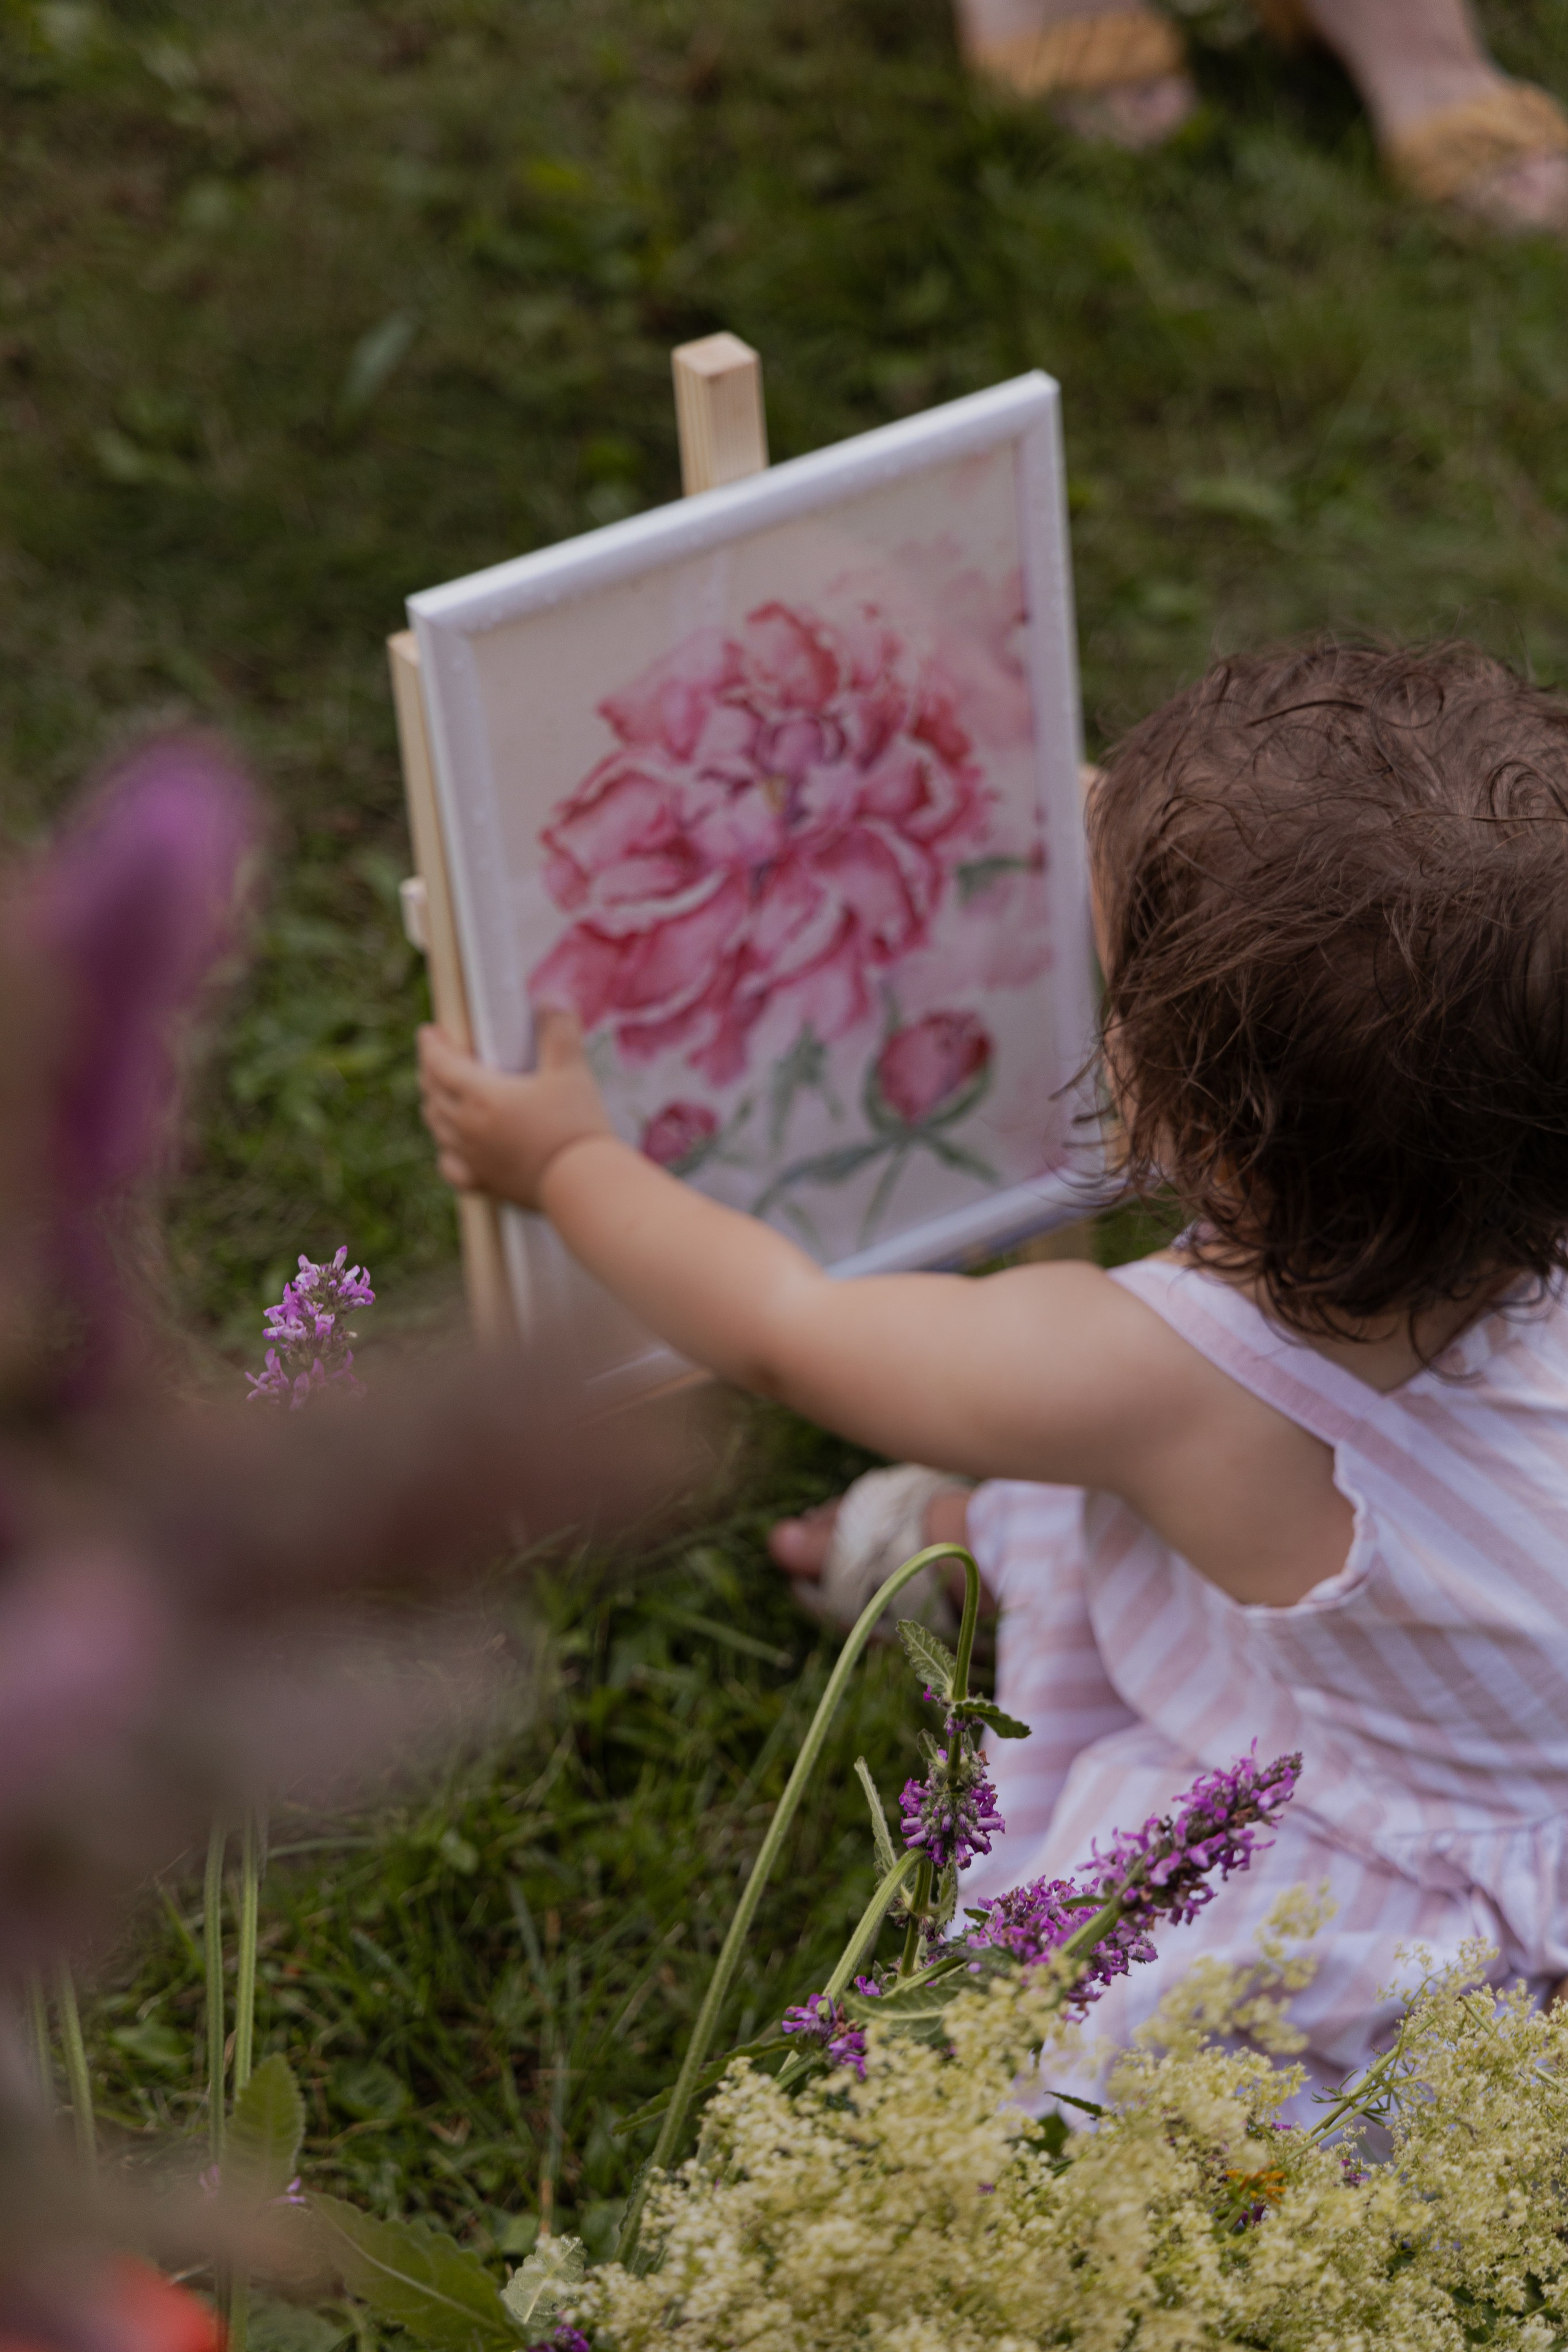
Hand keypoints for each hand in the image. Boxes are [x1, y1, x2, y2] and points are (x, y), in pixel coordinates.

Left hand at [417, 1009, 614, 1209]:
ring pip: (436, 1127)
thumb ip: (559, 1031)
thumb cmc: (576, 1127)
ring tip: (443, 1094)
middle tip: (438, 1058)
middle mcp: (467, 1127)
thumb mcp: (572, 1071)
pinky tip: (455, 1148)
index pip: (439, 1064)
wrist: (584, 1186)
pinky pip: (450, 1166)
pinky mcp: (484, 1184)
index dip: (431, 1046)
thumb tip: (551, 1001)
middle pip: (432, 1093)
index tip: (429, 1032)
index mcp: (481, 1095)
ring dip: (435, 1105)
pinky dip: (447, 1151)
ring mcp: (472, 1158)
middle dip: (430, 1071)